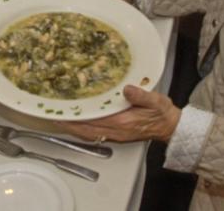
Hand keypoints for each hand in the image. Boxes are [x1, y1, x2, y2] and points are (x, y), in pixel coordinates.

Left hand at [61, 86, 180, 142]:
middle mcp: (116, 131)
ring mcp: (116, 134)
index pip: (95, 121)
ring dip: (74, 127)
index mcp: (123, 122)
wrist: (170, 126)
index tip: (64, 113)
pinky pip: (95, 133)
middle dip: (70, 124)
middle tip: (54, 116)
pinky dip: (82, 129)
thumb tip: (126, 89)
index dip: (78, 117)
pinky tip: (77, 122)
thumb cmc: (162, 113)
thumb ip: (141, 95)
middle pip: (86, 130)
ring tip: (60, 119)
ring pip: (89, 133)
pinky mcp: (117, 134)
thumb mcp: (155, 100)